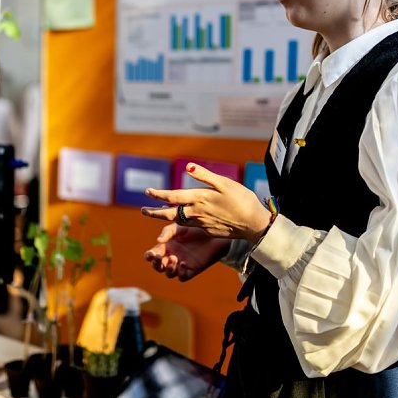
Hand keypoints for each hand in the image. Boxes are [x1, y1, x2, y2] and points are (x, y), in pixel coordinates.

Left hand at [140, 163, 270, 243]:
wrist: (254, 223)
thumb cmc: (242, 199)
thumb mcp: (224, 183)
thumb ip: (204, 176)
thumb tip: (188, 167)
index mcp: (199, 198)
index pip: (173, 196)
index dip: (158, 194)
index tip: (147, 192)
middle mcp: (197, 213)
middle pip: (170, 214)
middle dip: (155, 213)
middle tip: (142, 211)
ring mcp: (202, 224)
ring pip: (180, 221)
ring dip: (167, 217)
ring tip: (160, 213)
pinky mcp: (209, 231)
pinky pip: (191, 226)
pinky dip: (183, 222)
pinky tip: (184, 218)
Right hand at [144, 223, 229, 280]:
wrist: (214, 233)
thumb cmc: (196, 228)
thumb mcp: (179, 227)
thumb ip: (167, 232)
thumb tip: (158, 241)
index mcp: (166, 247)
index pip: (153, 255)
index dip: (149, 257)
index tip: (150, 255)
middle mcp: (172, 257)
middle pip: (158, 267)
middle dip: (156, 264)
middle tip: (158, 258)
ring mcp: (182, 265)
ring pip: (169, 274)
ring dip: (169, 268)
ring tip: (174, 257)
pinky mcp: (192, 270)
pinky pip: (182, 277)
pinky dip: (180, 273)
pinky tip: (183, 263)